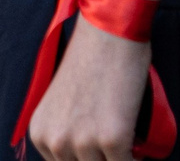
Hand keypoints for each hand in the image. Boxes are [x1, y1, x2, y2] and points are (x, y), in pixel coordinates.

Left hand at [25, 19, 153, 160]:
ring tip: (128, 145)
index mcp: (40, 133)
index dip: (84, 160)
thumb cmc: (89, 59)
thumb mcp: (61, 102)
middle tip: (115, 149)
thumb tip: (82, 155)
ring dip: (118, 158)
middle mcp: (55, 141)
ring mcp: (83, 141)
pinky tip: (139, 148)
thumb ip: (64, 130)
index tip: (98, 153)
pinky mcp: (112, 139)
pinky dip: (136, 160)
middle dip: (101, 159)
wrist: (108, 31)